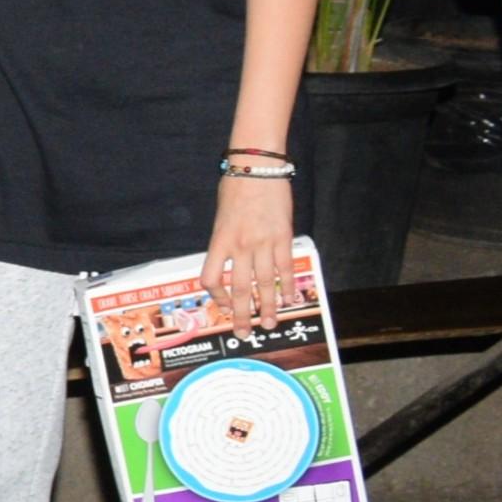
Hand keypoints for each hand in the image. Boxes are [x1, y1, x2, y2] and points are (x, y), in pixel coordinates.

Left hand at [199, 172, 298, 325]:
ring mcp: (263, 242)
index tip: (222, 305)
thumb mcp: (221, 217)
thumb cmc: (236, 188)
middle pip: (240, 288)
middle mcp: (240, 245)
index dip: (216, 296)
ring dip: (268, 307)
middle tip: (243, 333)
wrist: (258, 168)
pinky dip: (288, 286)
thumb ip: (224, 242)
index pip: (210, 278)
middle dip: (241, 314)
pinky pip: (286, 268)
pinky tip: (291, 300)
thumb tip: (228, 264)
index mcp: (219, 240)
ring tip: (271, 323)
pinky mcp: (283, 237)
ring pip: (265, 284)